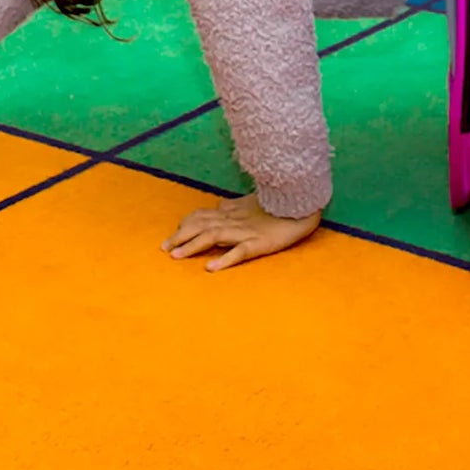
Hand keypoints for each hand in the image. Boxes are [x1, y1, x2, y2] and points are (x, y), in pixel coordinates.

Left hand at [161, 193, 321, 271]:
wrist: (304, 203)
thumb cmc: (281, 203)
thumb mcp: (254, 202)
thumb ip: (235, 205)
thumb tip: (219, 205)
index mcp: (234, 211)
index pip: (202, 215)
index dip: (185, 224)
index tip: (172, 236)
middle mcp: (235, 220)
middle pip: (201, 225)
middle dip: (181, 237)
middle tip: (164, 249)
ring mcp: (247, 232)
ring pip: (214, 236)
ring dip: (193, 246)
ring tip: (176, 256)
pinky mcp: (260, 243)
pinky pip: (240, 252)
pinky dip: (224, 259)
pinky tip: (211, 268)